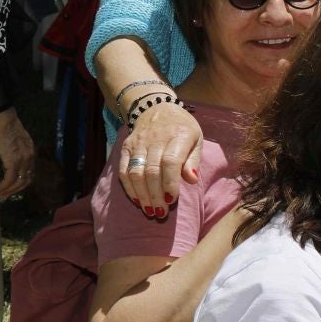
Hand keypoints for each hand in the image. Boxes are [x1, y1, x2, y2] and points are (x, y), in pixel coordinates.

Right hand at [0, 110, 34, 198]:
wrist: (5, 122)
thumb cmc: (7, 128)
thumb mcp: (16, 141)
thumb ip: (17, 151)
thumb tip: (10, 160)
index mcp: (32, 153)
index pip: (30, 172)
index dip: (22, 182)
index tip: (13, 188)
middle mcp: (30, 159)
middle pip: (26, 180)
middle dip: (16, 190)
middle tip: (6, 195)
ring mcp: (23, 161)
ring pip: (19, 182)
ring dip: (9, 191)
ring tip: (0, 195)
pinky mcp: (13, 162)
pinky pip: (10, 180)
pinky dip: (4, 187)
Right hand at [119, 99, 202, 214]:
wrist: (156, 108)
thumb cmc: (182, 128)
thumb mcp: (196, 139)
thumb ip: (194, 160)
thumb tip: (191, 180)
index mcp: (178, 135)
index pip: (170, 161)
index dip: (170, 183)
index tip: (171, 199)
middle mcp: (155, 138)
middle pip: (151, 171)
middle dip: (155, 195)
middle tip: (161, 213)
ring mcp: (138, 143)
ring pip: (136, 173)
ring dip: (142, 195)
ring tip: (150, 211)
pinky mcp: (126, 148)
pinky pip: (124, 170)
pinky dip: (129, 188)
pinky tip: (137, 200)